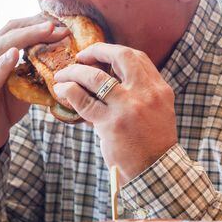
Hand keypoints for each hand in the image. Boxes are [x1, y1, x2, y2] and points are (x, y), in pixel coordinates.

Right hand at [0, 15, 70, 162]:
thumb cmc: (1, 109)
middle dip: (36, 26)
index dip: (37, 22)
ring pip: (1, 47)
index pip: (13, 29)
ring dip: (27, 37)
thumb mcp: (21, 84)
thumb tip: (61, 58)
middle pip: (9, 32)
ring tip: (47, 30)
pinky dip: (3, 63)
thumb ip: (33, 69)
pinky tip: (15, 54)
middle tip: (60, 24)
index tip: (60, 22)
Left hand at [52, 43, 177, 184]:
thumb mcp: (157, 110)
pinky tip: (62, 91)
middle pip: (121, 56)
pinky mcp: (111, 123)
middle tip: (80, 56)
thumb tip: (110, 76)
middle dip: (97, 50)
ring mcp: (128, 107)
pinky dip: (68, 91)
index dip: (114, 51)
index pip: (136, 57)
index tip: (99, 54)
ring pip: (95, 76)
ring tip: (62, 75)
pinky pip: (83, 100)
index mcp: (159, 89)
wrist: (155, 170)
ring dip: (74, 72)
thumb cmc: (153, 142)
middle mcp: (146, 93)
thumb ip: (141, 91)